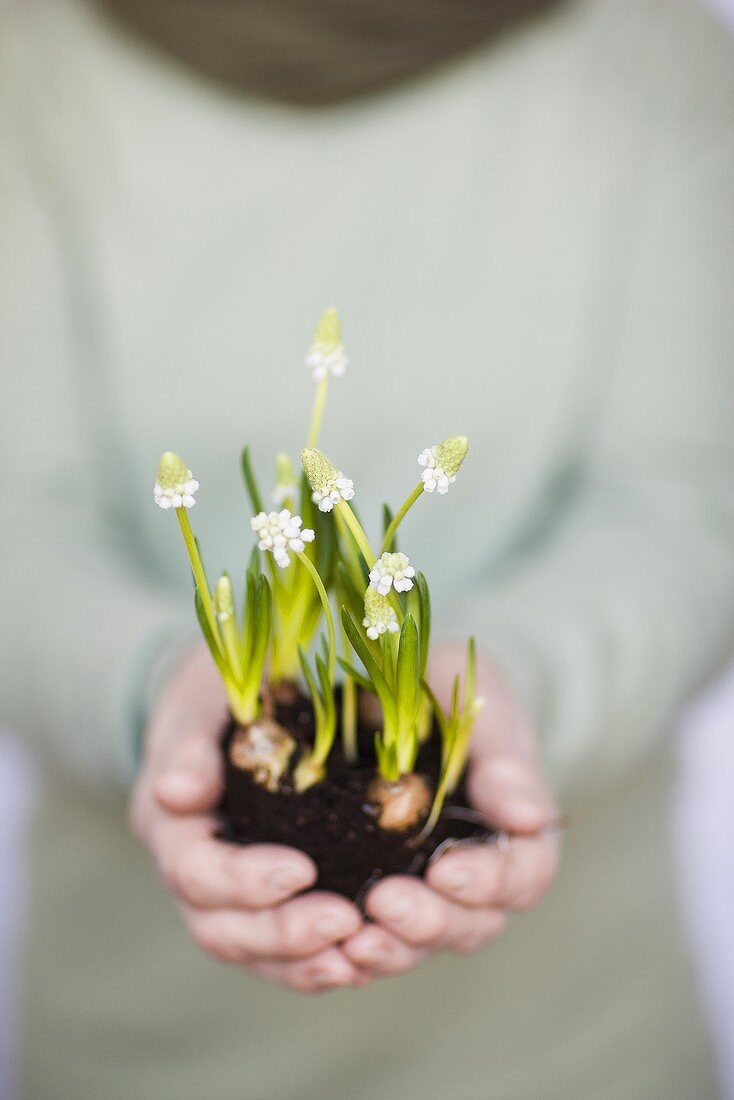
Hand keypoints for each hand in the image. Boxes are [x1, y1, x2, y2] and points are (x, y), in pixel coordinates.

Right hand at [129, 642, 364, 992]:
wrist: (224, 708)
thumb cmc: (217, 695)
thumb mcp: (200, 701)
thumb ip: (189, 745)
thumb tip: (176, 790)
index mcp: (170, 822)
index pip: (195, 870)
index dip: (244, 880)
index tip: (303, 869)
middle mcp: (191, 872)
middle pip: (221, 928)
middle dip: (281, 933)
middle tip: (345, 921)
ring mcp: (223, 896)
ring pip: (251, 951)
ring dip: (303, 960)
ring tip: (360, 953)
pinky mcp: (262, 903)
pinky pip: (281, 951)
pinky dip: (315, 962)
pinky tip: (361, 960)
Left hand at [343, 647, 558, 977]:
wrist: (389, 691)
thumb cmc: (446, 690)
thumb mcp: (479, 701)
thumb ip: (505, 756)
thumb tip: (531, 817)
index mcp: (517, 831)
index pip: (523, 875)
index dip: (490, 882)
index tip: (447, 870)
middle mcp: (478, 876)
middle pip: (471, 923)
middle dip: (431, 921)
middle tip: (385, 901)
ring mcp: (427, 893)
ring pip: (422, 944)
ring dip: (391, 947)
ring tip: (351, 938)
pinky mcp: (376, 895)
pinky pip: (372, 939)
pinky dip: (351, 950)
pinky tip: (324, 945)